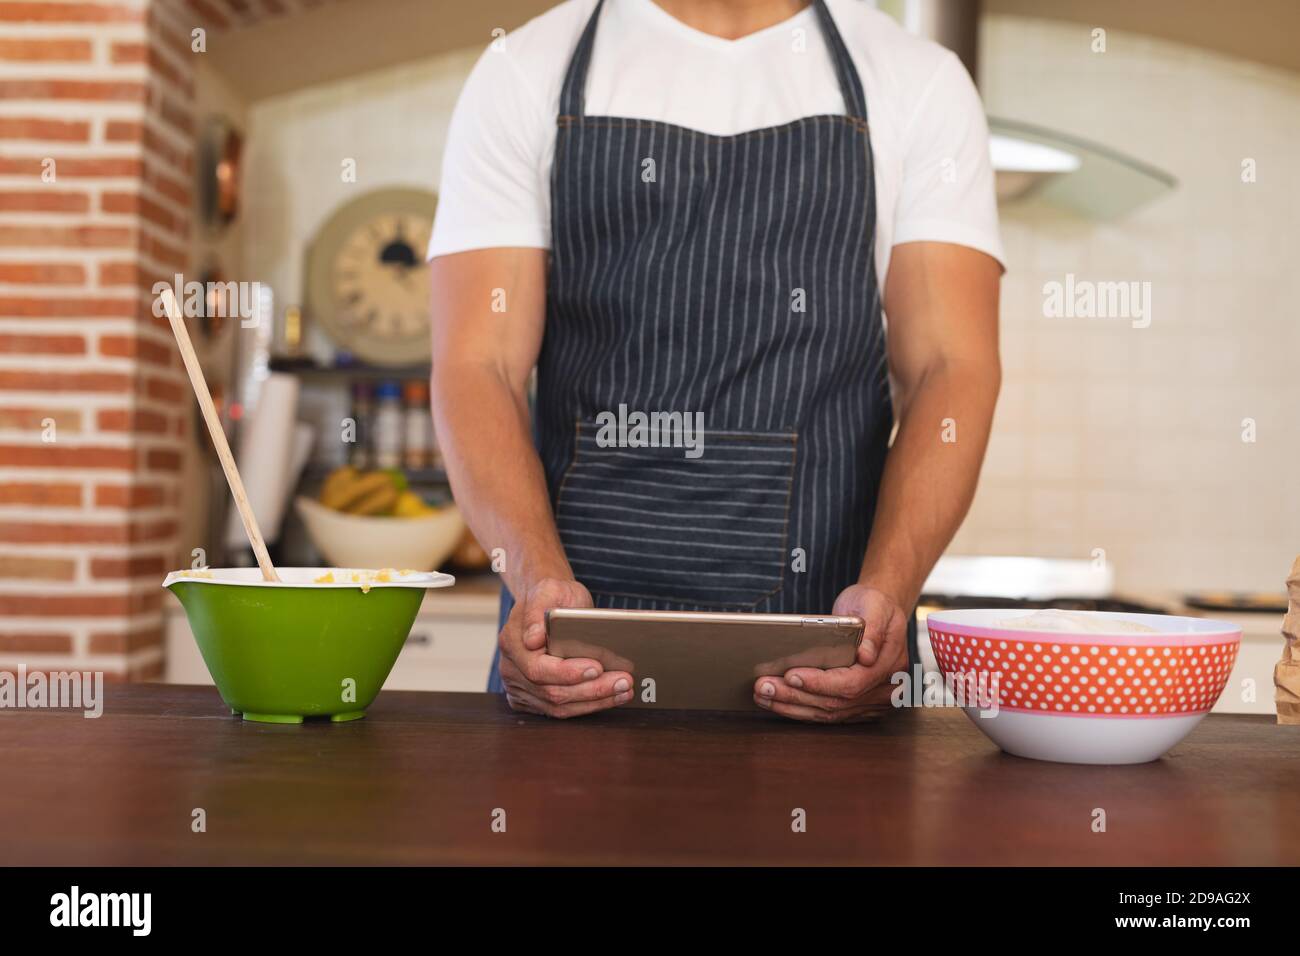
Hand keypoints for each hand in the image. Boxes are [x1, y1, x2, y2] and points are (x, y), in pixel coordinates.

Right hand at [499, 577, 633, 717]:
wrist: (550, 604)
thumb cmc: (554, 596)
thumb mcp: (549, 589)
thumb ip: (537, 611)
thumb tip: (532, 639)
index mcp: (512, 643)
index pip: (538, 668)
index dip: (567, 673)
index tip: (597, 667)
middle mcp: (511, 670)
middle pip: (552, 692)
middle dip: (591, 690)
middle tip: (624, 681)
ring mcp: (520, 688)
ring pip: (558, 707)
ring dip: (595, 701)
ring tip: (624, 690)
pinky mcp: (534, 700)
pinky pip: (561, 711)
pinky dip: (588, 706)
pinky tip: (612, 696)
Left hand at [753, 583, 909, 722]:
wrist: (880, 610)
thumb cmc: (875, 605)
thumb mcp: (876, 606)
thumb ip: (873, 630)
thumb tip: (866, 656)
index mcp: (890, 665)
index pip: (852, 683)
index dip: (820, 683)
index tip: (791, 675)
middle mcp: (884, 690)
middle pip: (835, 703)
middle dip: (795, 695)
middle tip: (763, 686)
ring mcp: (871, 701)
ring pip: (828, 713)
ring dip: (791, 706)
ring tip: (762, 695)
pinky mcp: (856, 705)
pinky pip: (826, 713)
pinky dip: (799, 709)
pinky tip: (777, 702)